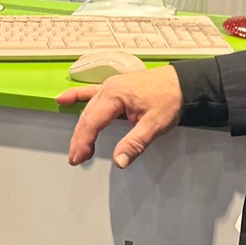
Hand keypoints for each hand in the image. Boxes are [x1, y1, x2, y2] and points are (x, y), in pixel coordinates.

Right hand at [59, 64, 182, 169]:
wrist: (182, 82)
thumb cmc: (170, 98)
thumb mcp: (155, 124)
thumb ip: (134, 143)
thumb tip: (119, 162)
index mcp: (115, 95)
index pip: (92, 121)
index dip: (83, 141)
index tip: (79, 158)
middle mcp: (108, 88)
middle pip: (87, 116)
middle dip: (79, 139)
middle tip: (76, 158)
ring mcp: (110, 86)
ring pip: (88, 109)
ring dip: (81, 127)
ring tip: (76, 146)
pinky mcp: (114, 87)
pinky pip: (90, 93)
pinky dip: (76, 97)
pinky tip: (63, 100)